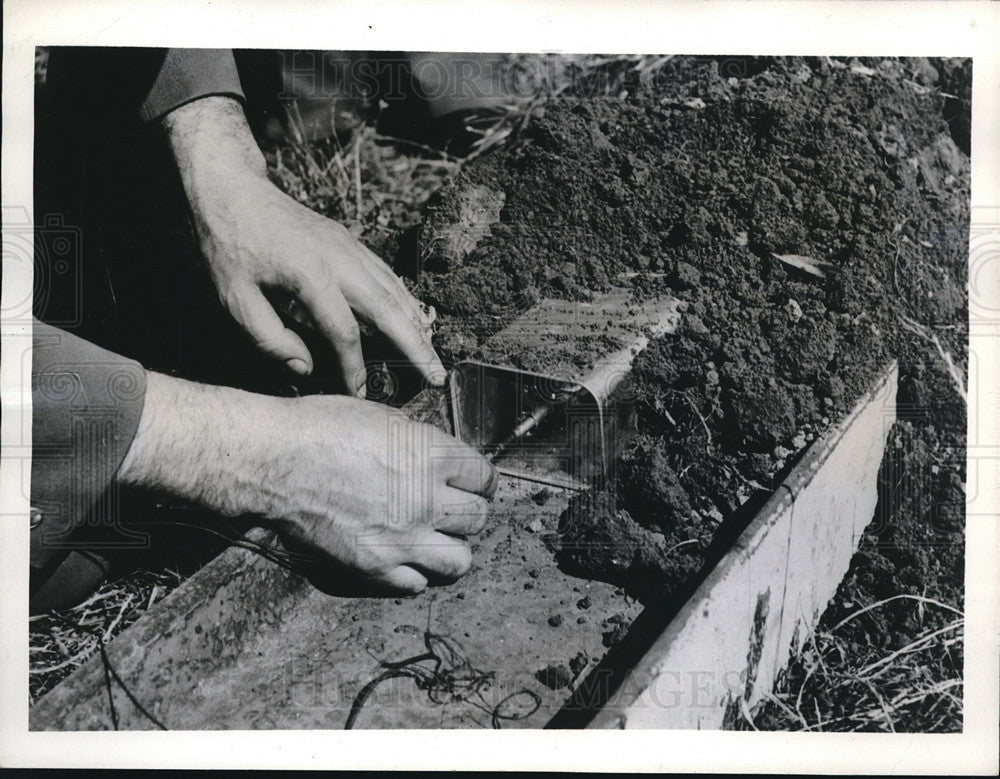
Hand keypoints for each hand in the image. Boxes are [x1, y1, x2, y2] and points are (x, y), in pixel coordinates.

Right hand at [118, 372, 497, 593]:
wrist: (272, 461)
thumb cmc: (319, 428)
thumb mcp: (384, 419)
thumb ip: (421, 444)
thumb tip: (439, 459)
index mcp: (433, 456)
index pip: (485, 478)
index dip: (480, 480)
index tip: (472, 483)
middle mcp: (427, 500)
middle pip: (478, 519)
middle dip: (469, 512)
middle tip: (453, 509)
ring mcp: (402, 539)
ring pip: (459, 560)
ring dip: (451, 548)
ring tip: (435, 538)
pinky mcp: (375, 568)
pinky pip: (416, 583)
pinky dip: (414, 572)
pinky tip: (402, 555)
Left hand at [162, 96, 442, 395]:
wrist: (234, 190)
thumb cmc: (229, 246)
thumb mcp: (234, 299)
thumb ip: (269, 338)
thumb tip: (305, 367)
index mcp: (310, 276)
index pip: (344, 333)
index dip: (354, 367)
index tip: (358, 393)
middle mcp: (340, 260)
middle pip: (389, 310)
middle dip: (416, 346)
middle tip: (437, 376)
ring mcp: (350, 248)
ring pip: (395, 291)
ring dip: (418, 325)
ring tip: (434, 356)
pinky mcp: (350, 242)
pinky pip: (387, 275)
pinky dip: (406, 300)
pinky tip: (416, 319)